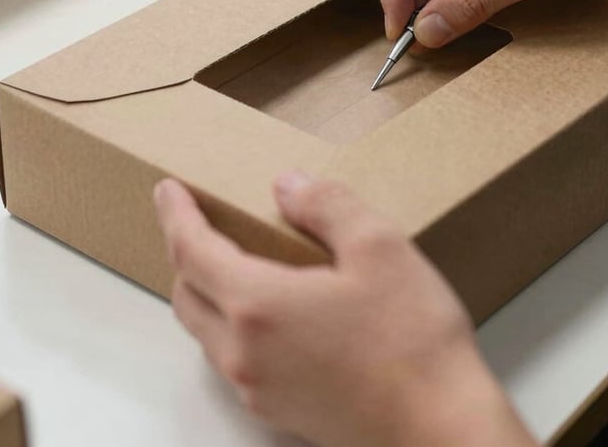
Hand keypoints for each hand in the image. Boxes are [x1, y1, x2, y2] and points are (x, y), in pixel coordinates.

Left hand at [154, 173, 536, 446]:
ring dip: (206, 289)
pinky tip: (273, 310)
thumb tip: (286, 186)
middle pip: (187, 294)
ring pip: (206, 330)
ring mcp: (259, 389)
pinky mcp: (279, 412)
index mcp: (258, 305)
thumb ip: (327, 205)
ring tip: (234, 259)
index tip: (167, 188)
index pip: (191, 251)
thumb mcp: (379, 247)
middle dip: (185, 252)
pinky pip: (233, 358)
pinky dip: (232, 322)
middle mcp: (243, 353)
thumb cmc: (412, 339)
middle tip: (199, 221)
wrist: (441, 431)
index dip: (175, 214)